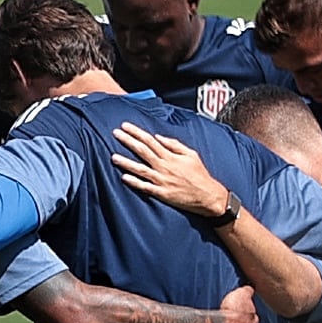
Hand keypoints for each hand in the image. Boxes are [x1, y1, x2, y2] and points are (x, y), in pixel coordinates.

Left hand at [108, 122, 232, 218]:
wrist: (208, 195)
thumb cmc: (200, 175)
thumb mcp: (191, 154)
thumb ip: (174, 145)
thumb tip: (158, 137)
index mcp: (170, 156)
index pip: (150, 141)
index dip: (136, 133)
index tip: (125, 126)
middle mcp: (164, 167)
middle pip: (143, 151)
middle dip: (128, 141)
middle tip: (115, 134)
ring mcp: (162, 180)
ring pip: (140, 169)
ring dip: (126, 162)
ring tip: (113, 157)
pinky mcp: (162, 193)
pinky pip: (145, 187)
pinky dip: (135, 182)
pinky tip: (124, 177)